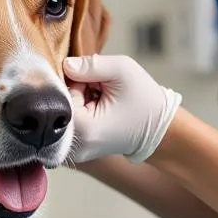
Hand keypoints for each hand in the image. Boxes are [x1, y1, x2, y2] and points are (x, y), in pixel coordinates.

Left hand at [64, 54, 181, 164]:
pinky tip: (96, 107)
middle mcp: (73, 146)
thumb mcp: (122, 70)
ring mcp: (73, 152)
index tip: (93, 78)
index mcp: (84, 130)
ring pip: (61, 112)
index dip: (74, 79)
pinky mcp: (75, 150)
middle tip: (99, 88)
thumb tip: (64, 64)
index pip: (59, 93)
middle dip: (74, 89)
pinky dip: (78, 110)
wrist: (160, 130)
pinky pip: (66, 121)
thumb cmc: (144, 100)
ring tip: (100, 98)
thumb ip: (90, 65)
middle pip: (57, 105)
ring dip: (76, 99)